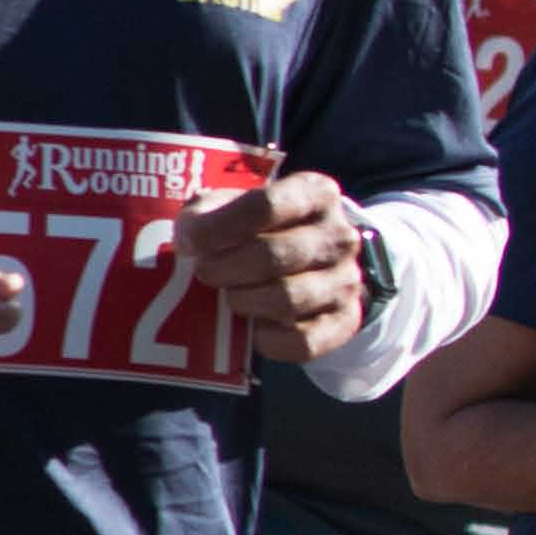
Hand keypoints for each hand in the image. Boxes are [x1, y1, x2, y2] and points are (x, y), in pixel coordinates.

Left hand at [184, 169, 366, 363]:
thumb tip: (189, 240)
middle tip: (204, 273)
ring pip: (287, 299)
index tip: (190, 243)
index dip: (218, 228)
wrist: (314, 263)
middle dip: (224, 269)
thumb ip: (206, 214)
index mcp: (314, 193)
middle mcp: (339, 236)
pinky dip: (268, 339)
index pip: (265, 206)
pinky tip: (253, 328)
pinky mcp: (345, 321)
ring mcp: (347, 280)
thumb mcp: (233, 206)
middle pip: (273, 254)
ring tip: (228, 296)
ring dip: (243, 301)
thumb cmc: (260, 229)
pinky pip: (302, 341)